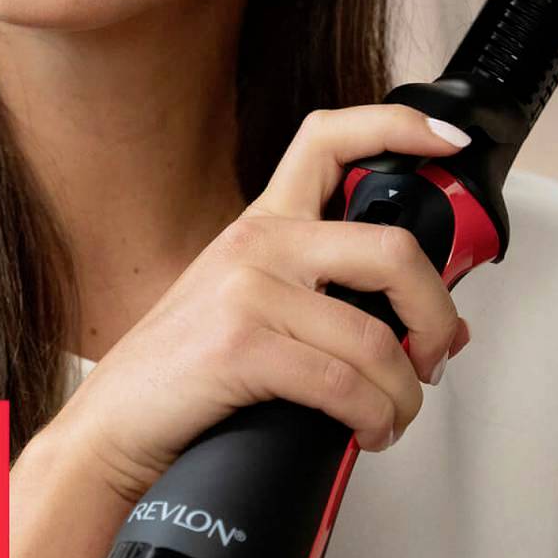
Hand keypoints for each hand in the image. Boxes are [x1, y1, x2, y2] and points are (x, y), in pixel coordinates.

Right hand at [46, 103, 474, 503]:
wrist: (109, 431)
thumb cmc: (184, 374)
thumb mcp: (253, 308)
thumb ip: (332, 298)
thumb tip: (434, 326)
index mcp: (266, 223)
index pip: (331, 138)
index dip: (399, 126)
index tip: (448, 142)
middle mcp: (259, 242)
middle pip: (391, 249)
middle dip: (435, 312)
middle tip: (436, 353)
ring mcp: (248, 290)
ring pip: (375, 336)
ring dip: (403, 392)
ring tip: (394, 415)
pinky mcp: (240, 346)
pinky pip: (343, 384)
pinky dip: (373, 417)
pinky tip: (367, 430)